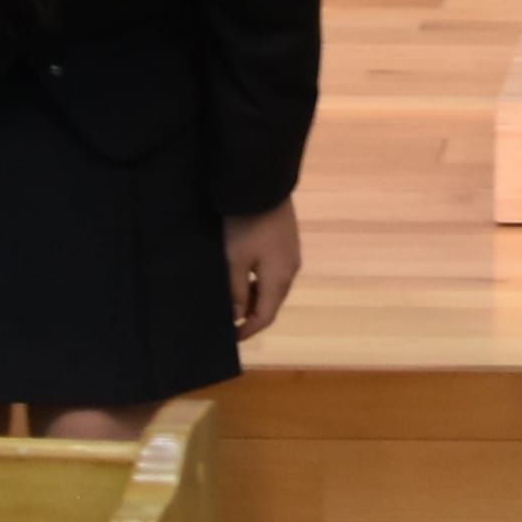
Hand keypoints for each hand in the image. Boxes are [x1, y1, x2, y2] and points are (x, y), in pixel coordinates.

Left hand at [224, 201, 305, 342]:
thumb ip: (236, 291)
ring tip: (234, 297)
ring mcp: (292, 255)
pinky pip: (275, 272)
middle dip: (252, 314)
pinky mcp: (288, 242)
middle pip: (272, 303)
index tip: (230, 337)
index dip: (248, 330)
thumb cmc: (246, 226)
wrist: (263, 184)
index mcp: (279, 280)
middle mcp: (291, 271)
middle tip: (229, 319)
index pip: (265, 316)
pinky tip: (246, 274)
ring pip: (274, 287)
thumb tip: (237, 316)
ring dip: (256, 297)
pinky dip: (261, 281)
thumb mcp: (235, 260)